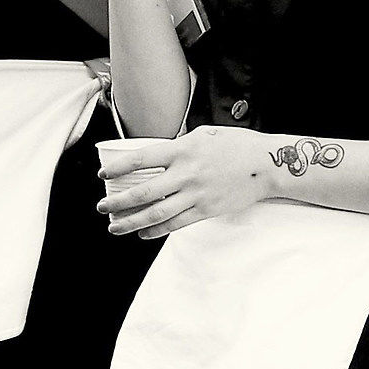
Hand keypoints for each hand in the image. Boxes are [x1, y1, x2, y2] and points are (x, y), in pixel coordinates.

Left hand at [97, 126, 272, 239]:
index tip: (103, 175)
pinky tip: (142, 233)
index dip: (118, 168)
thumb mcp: (204, 135)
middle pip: (144, 192)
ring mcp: (197, 194)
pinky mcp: (206, 210)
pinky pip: (176, 224)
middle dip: (118, 202)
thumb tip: (156, 156)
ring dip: (131, 222)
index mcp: (183, 149)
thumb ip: (178, 146)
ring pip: (156, 213)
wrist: (266, 165)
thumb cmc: (235, 146)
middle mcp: (187, 173)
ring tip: (114, 227)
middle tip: (102, 207)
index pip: (141, 159)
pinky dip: (156, 230)